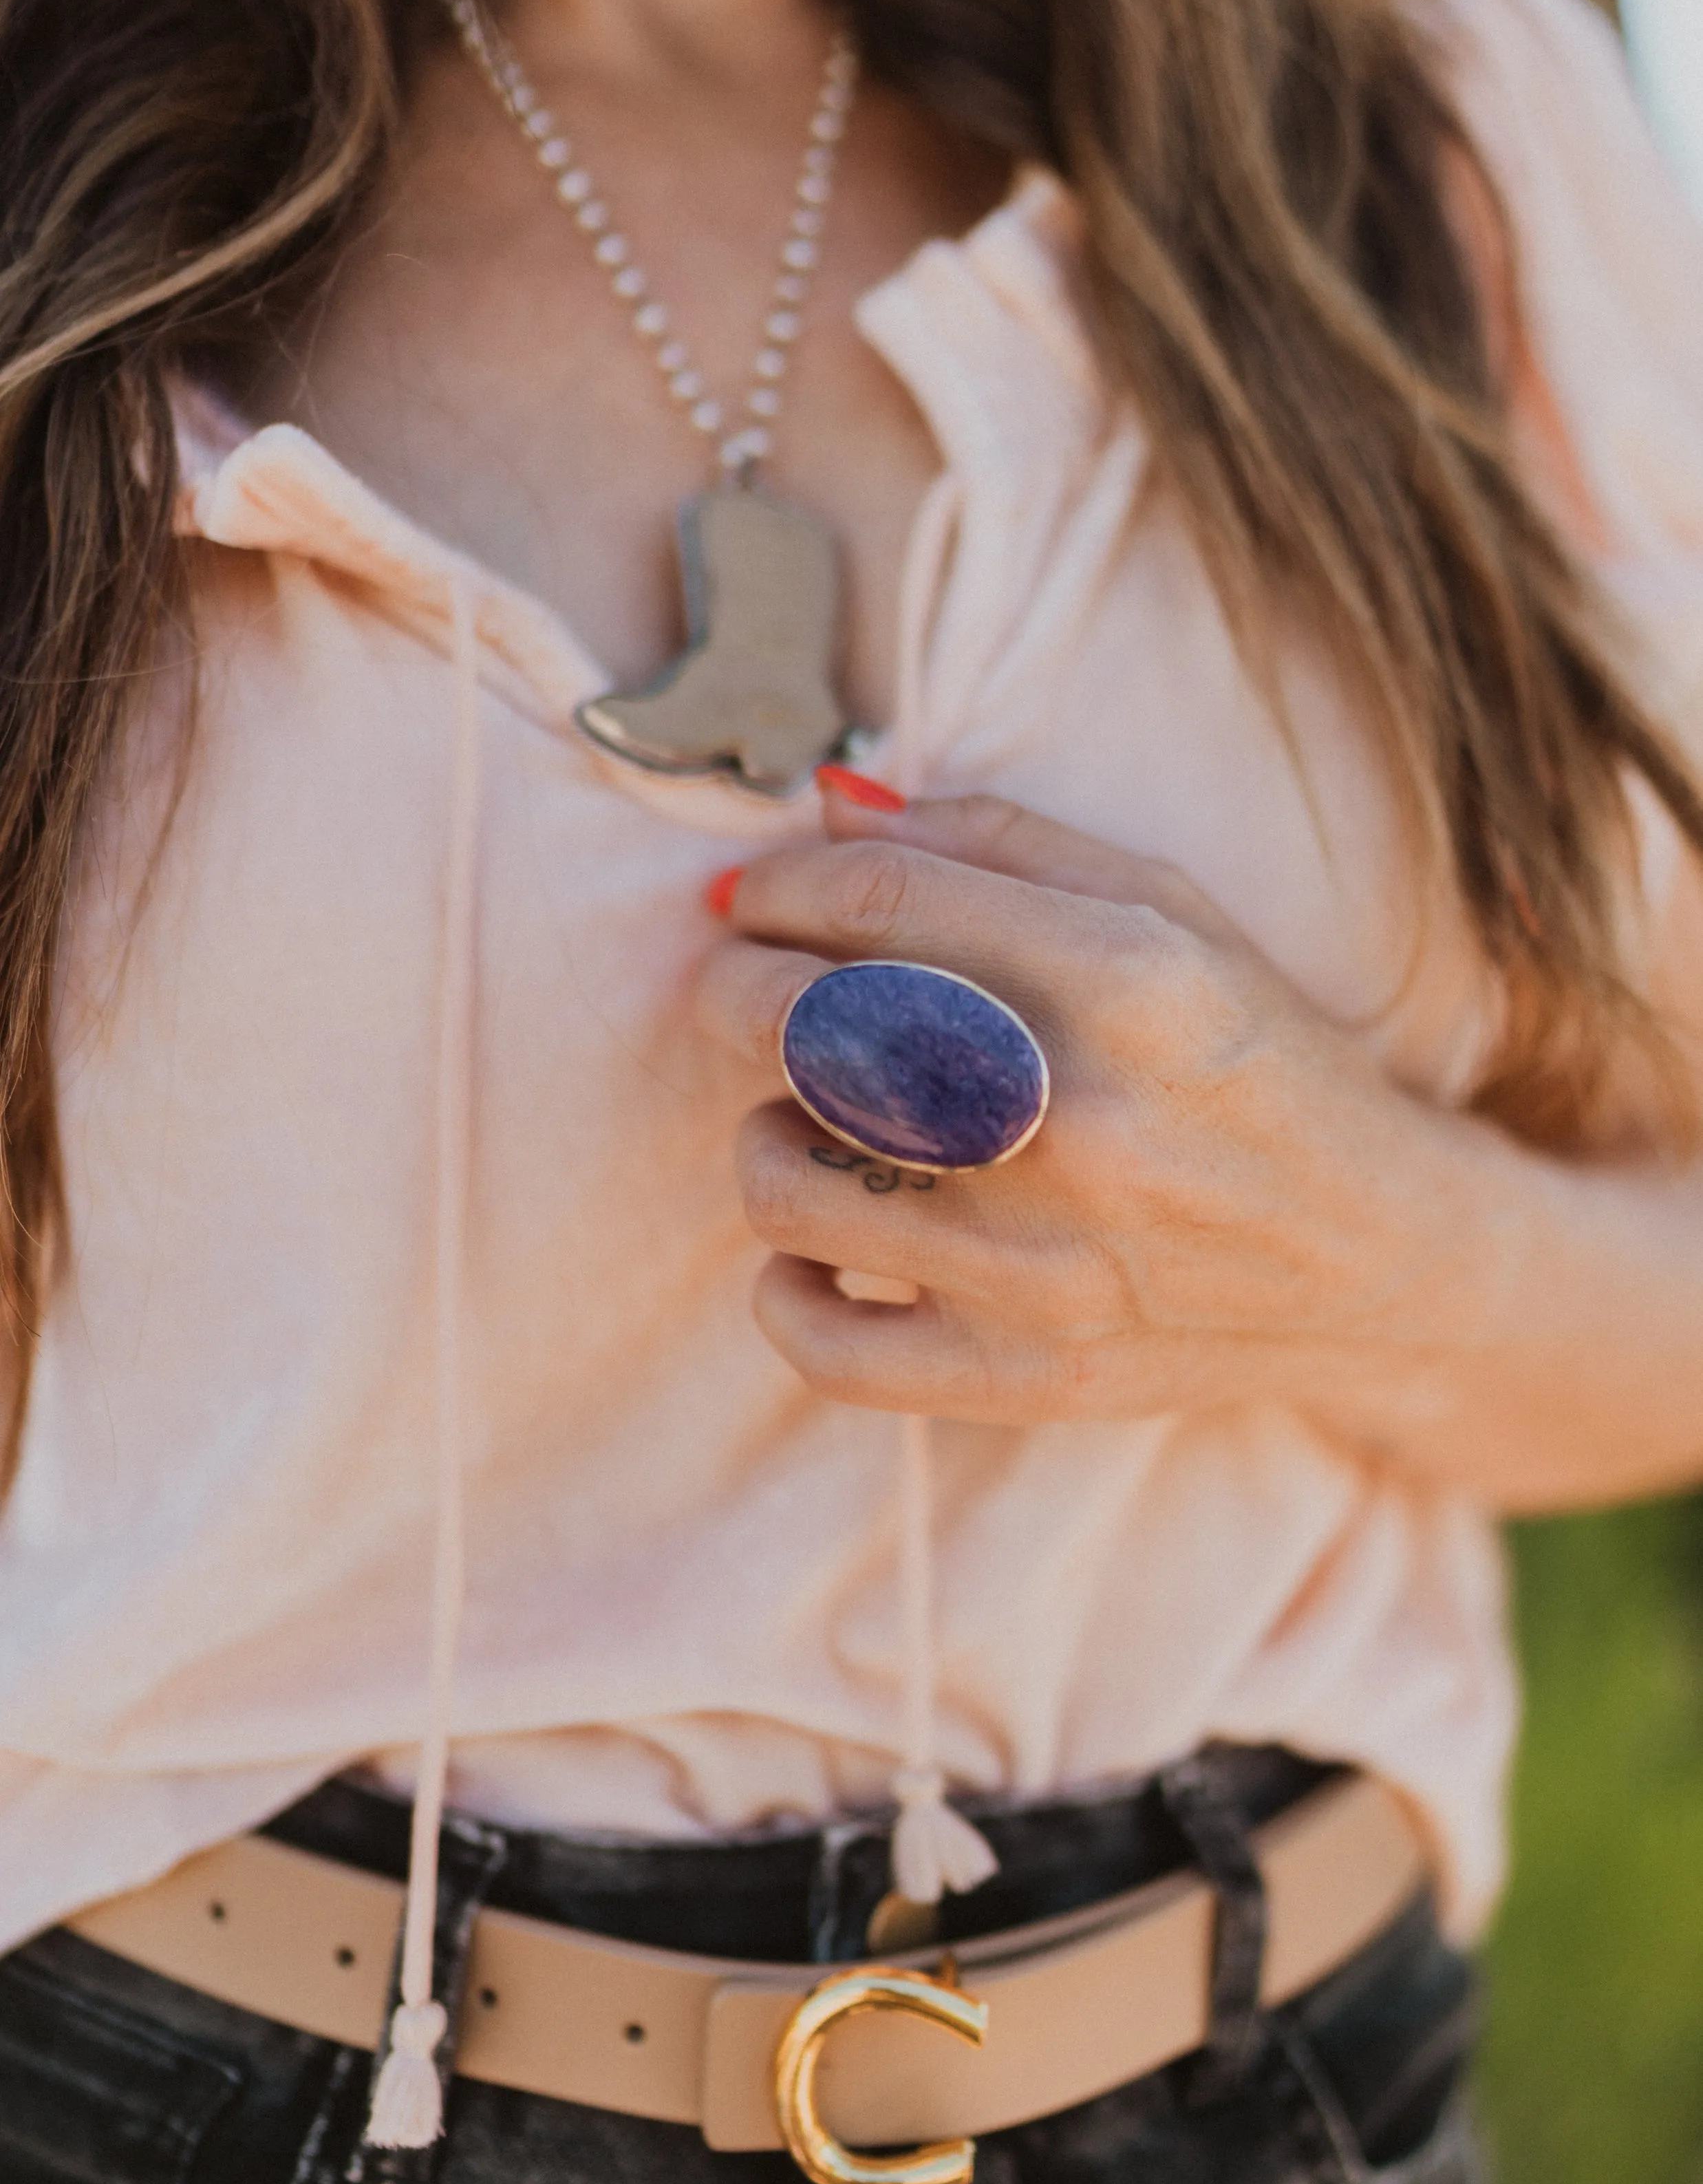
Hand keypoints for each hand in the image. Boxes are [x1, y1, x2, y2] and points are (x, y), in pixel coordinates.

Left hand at [695, 790, 1524, 1465]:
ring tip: (816, 1120)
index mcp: (1126, 979)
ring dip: (768, 1132)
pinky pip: (821, 1343)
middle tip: (751, 986)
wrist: (1385, 1259)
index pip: (875, 900)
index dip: (783, 883)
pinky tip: (826, 1249)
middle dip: (737, 987)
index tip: (763, 893)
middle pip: (802, 1029)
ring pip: (782, 1181)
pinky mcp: (1024, 1375)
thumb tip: (830, 808)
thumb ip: (1002, 843)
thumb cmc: (1256, 1063)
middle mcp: (1077, 1120)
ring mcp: (1045, 1264)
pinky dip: (788, 1289)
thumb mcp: (1174, 915)